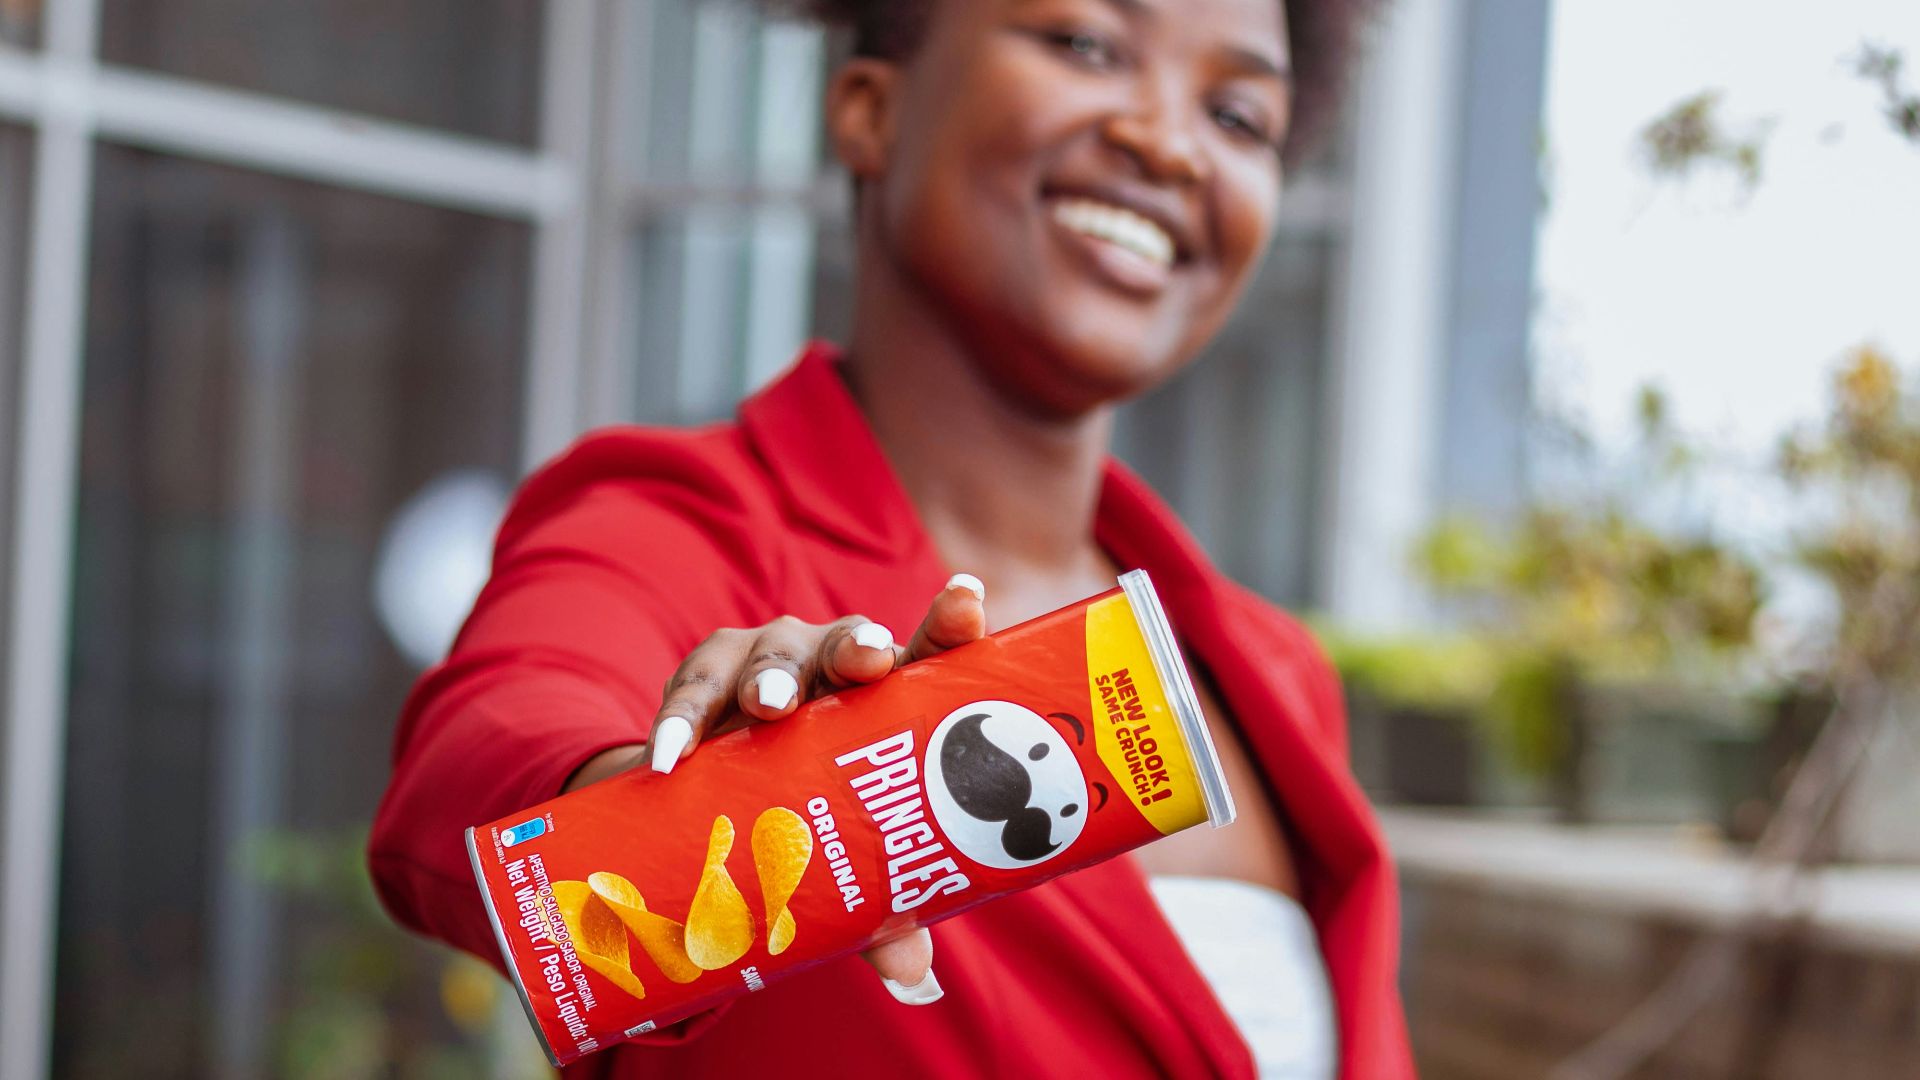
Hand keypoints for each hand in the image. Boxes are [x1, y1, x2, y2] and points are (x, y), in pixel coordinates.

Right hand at [561, 572, 988, 1005]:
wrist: (719, 800)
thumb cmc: (817, 816)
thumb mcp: (853, 862)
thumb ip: (885, 911)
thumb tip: (915, 979)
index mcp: (892, 695)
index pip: (931, 653)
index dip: (951, 626)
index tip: (969, 600)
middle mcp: (835, 664)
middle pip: (851, 644)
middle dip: (857, 648)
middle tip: (865, 663)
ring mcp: (767, 663)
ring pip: (771, 657)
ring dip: (769, 680)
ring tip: (765, 709)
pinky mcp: (704, 677)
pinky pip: (691, 691)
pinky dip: (680, 721)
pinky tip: (672, 754)